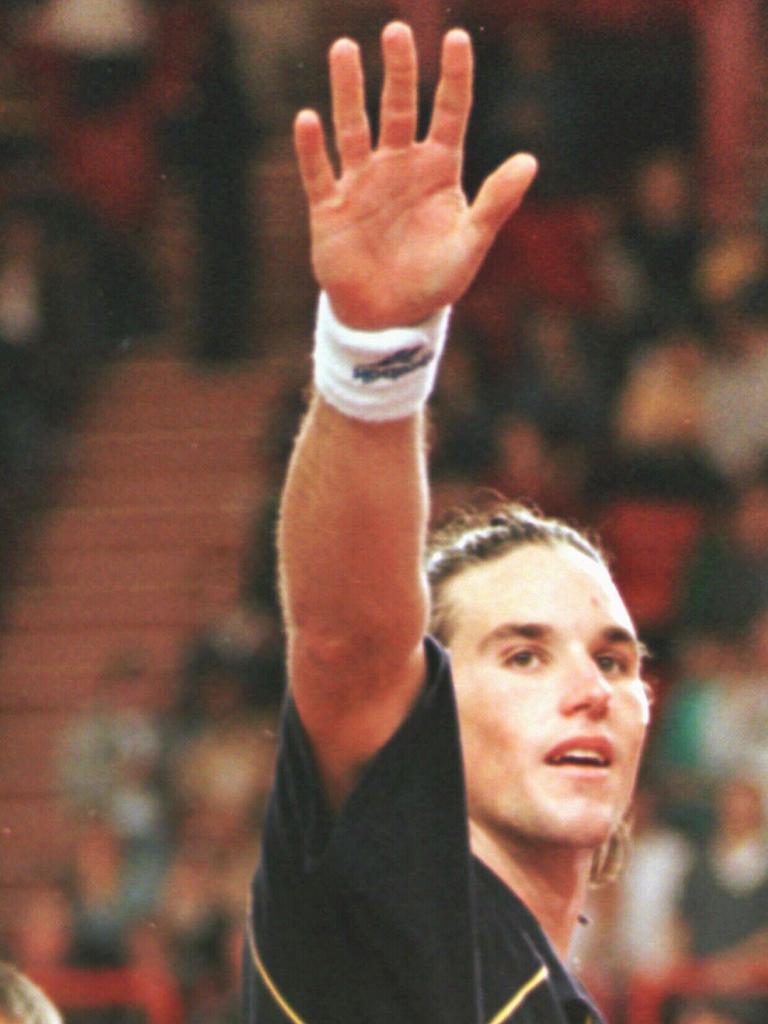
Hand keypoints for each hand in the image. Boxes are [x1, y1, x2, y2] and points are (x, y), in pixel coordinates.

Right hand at [293, 21, 537, 329]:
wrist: (388, 318)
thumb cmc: (434, 281)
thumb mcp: (471, 246)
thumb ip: (496, 204)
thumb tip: (530, 161)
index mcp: (438, 170)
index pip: (450, 112)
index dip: (453, 76)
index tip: (455, 37)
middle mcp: (399, 166)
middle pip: (399, 108)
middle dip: (398, 71)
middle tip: (396, 31)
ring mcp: (362, 184)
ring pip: (353, 129)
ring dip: (348, 92)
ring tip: (344, 50)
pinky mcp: (330, 209)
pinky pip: (319, 173)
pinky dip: (313, 150)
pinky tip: (309, 120)